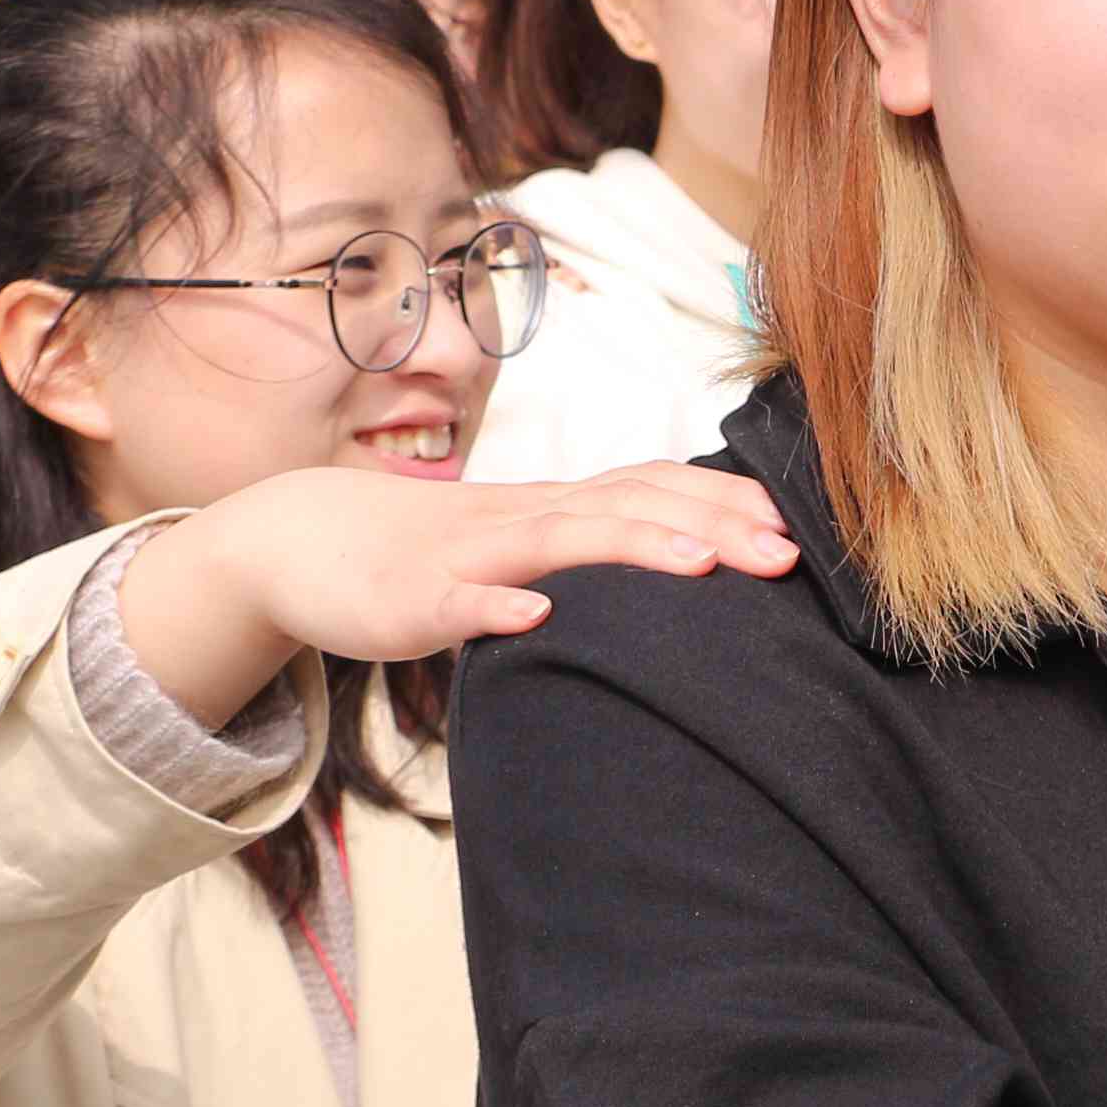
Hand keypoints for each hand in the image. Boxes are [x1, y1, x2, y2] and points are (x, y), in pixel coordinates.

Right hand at [112, 463, 799, 726]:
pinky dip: (495, 608)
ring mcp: (468, 553)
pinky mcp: (411, 598)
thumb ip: (595, 554)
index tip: (801, 530)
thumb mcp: (525, 550)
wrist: (305, 542)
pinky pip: (456, 601)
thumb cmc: (433, 552)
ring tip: (699, 567)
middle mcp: (523, 517)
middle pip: (629, 506)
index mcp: (557, 508)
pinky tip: (536, 619)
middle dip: (711, 525)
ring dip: (631, 549)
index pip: (656, 487)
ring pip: (556, 542)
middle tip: (786, 555)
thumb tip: (695, 572)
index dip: (727, 502)